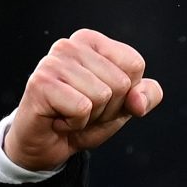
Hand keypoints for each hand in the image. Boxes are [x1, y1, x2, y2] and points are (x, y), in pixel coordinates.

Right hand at [0, 29, 163, 172]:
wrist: (47, 146)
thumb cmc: (83, 119)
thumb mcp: (123, 107)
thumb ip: (145, 96)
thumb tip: (137, 100)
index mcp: (91, 41)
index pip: (134, 65)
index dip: (126, 93)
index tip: (100, 100)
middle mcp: (70, 45)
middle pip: (120, 83)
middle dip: (107, 109)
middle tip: (82, 111)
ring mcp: (53, 61)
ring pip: (102, 96)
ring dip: (90, 117)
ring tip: (69, 114)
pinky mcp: (41, 83)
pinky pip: (82, 108)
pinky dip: (75, 123)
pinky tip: (58, 120)